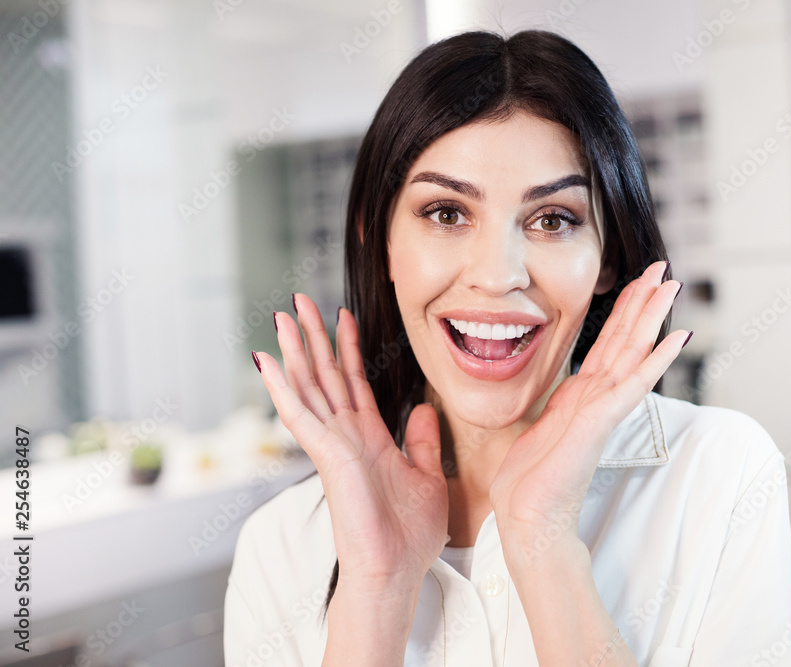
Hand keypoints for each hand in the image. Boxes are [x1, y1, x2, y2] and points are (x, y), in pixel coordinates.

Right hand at [253, 294, 447, 589]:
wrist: (395, 572)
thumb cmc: (409, 536)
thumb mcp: (428, 477)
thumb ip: (420, 442)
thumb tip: (421, 408)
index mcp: (370, 439)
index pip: (355, 383)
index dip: (348, 349)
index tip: (343, 317)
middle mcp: (347, 437)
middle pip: (326, 376)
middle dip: (314, 338)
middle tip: (301, 301)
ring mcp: (333, 446)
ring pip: (309, 388)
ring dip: (295, 352)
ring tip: (282, 317)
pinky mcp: (326, 457)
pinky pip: (300, 416)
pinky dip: (282, 389)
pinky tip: (268, 363)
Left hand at [489, 261, 688, 558]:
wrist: (527, 517)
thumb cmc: (531, 481)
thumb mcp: (542, 426)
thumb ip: (560, 405)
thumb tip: (567, 389)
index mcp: (582, 396)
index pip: (609, 344)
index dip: (625, 311)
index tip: (638, 282)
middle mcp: (597, 398)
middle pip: (627, 340)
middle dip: (645, 302)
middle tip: (666, 270)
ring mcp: (601, 409)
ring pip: (633, 353)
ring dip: (653, 318)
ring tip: (672, 287)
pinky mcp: (598, 422)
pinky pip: (631, 384)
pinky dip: (655, 360)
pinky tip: (674, 339)